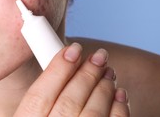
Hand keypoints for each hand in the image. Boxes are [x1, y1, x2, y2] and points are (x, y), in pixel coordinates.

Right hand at [14, 43, 129, 115]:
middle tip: (98, 56)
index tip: (72, 49)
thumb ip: (40, 104)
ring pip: (92, 115)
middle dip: (86, 74)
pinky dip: (119, 112)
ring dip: (105, 89)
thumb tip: (63, 67)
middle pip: (68, 102)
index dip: (57, 69)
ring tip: (109, 72)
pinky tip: (121, 97)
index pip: (39, 95)